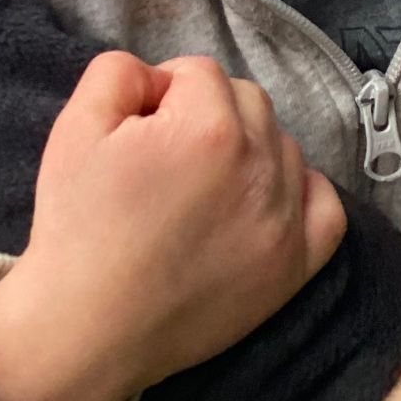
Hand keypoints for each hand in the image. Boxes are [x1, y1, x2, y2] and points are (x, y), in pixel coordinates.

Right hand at [0, 52, 345, 400]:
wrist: (90, 328)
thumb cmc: (78, 226)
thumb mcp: (75, 127)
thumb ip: (118, 72)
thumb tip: (158, 77)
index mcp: (210, 127)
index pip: (197, 72)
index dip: (160, 94)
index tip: (134, 134)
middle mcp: (261, 167)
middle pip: (248, 101)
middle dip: (207, 114)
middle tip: (163, 160)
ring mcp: (285, 220)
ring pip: (284, 146)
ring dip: (249, 150)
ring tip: (201, 189)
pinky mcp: (295, 266)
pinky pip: (324, 204)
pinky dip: (299, 192)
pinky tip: (260, 202)